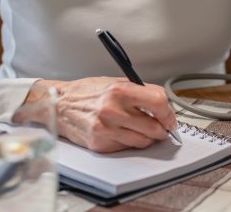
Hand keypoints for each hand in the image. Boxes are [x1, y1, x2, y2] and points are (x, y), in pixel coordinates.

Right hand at [28, 77, 177, 152]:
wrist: (60, 105)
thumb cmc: (88, 92)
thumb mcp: (115, 82)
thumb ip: (141, 91)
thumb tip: (164, 104)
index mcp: (119, 91)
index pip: (158, 102)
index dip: (169, 112)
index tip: (170, 117)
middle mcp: (112, 110)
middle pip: (154, 127)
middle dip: (162, 129)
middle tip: (163, 127)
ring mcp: (105, 129)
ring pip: (143, 141)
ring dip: (149, 138)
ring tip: (145, 130)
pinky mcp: (100, 144)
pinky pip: (127, 147)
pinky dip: (131, 142)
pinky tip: (125, 133)